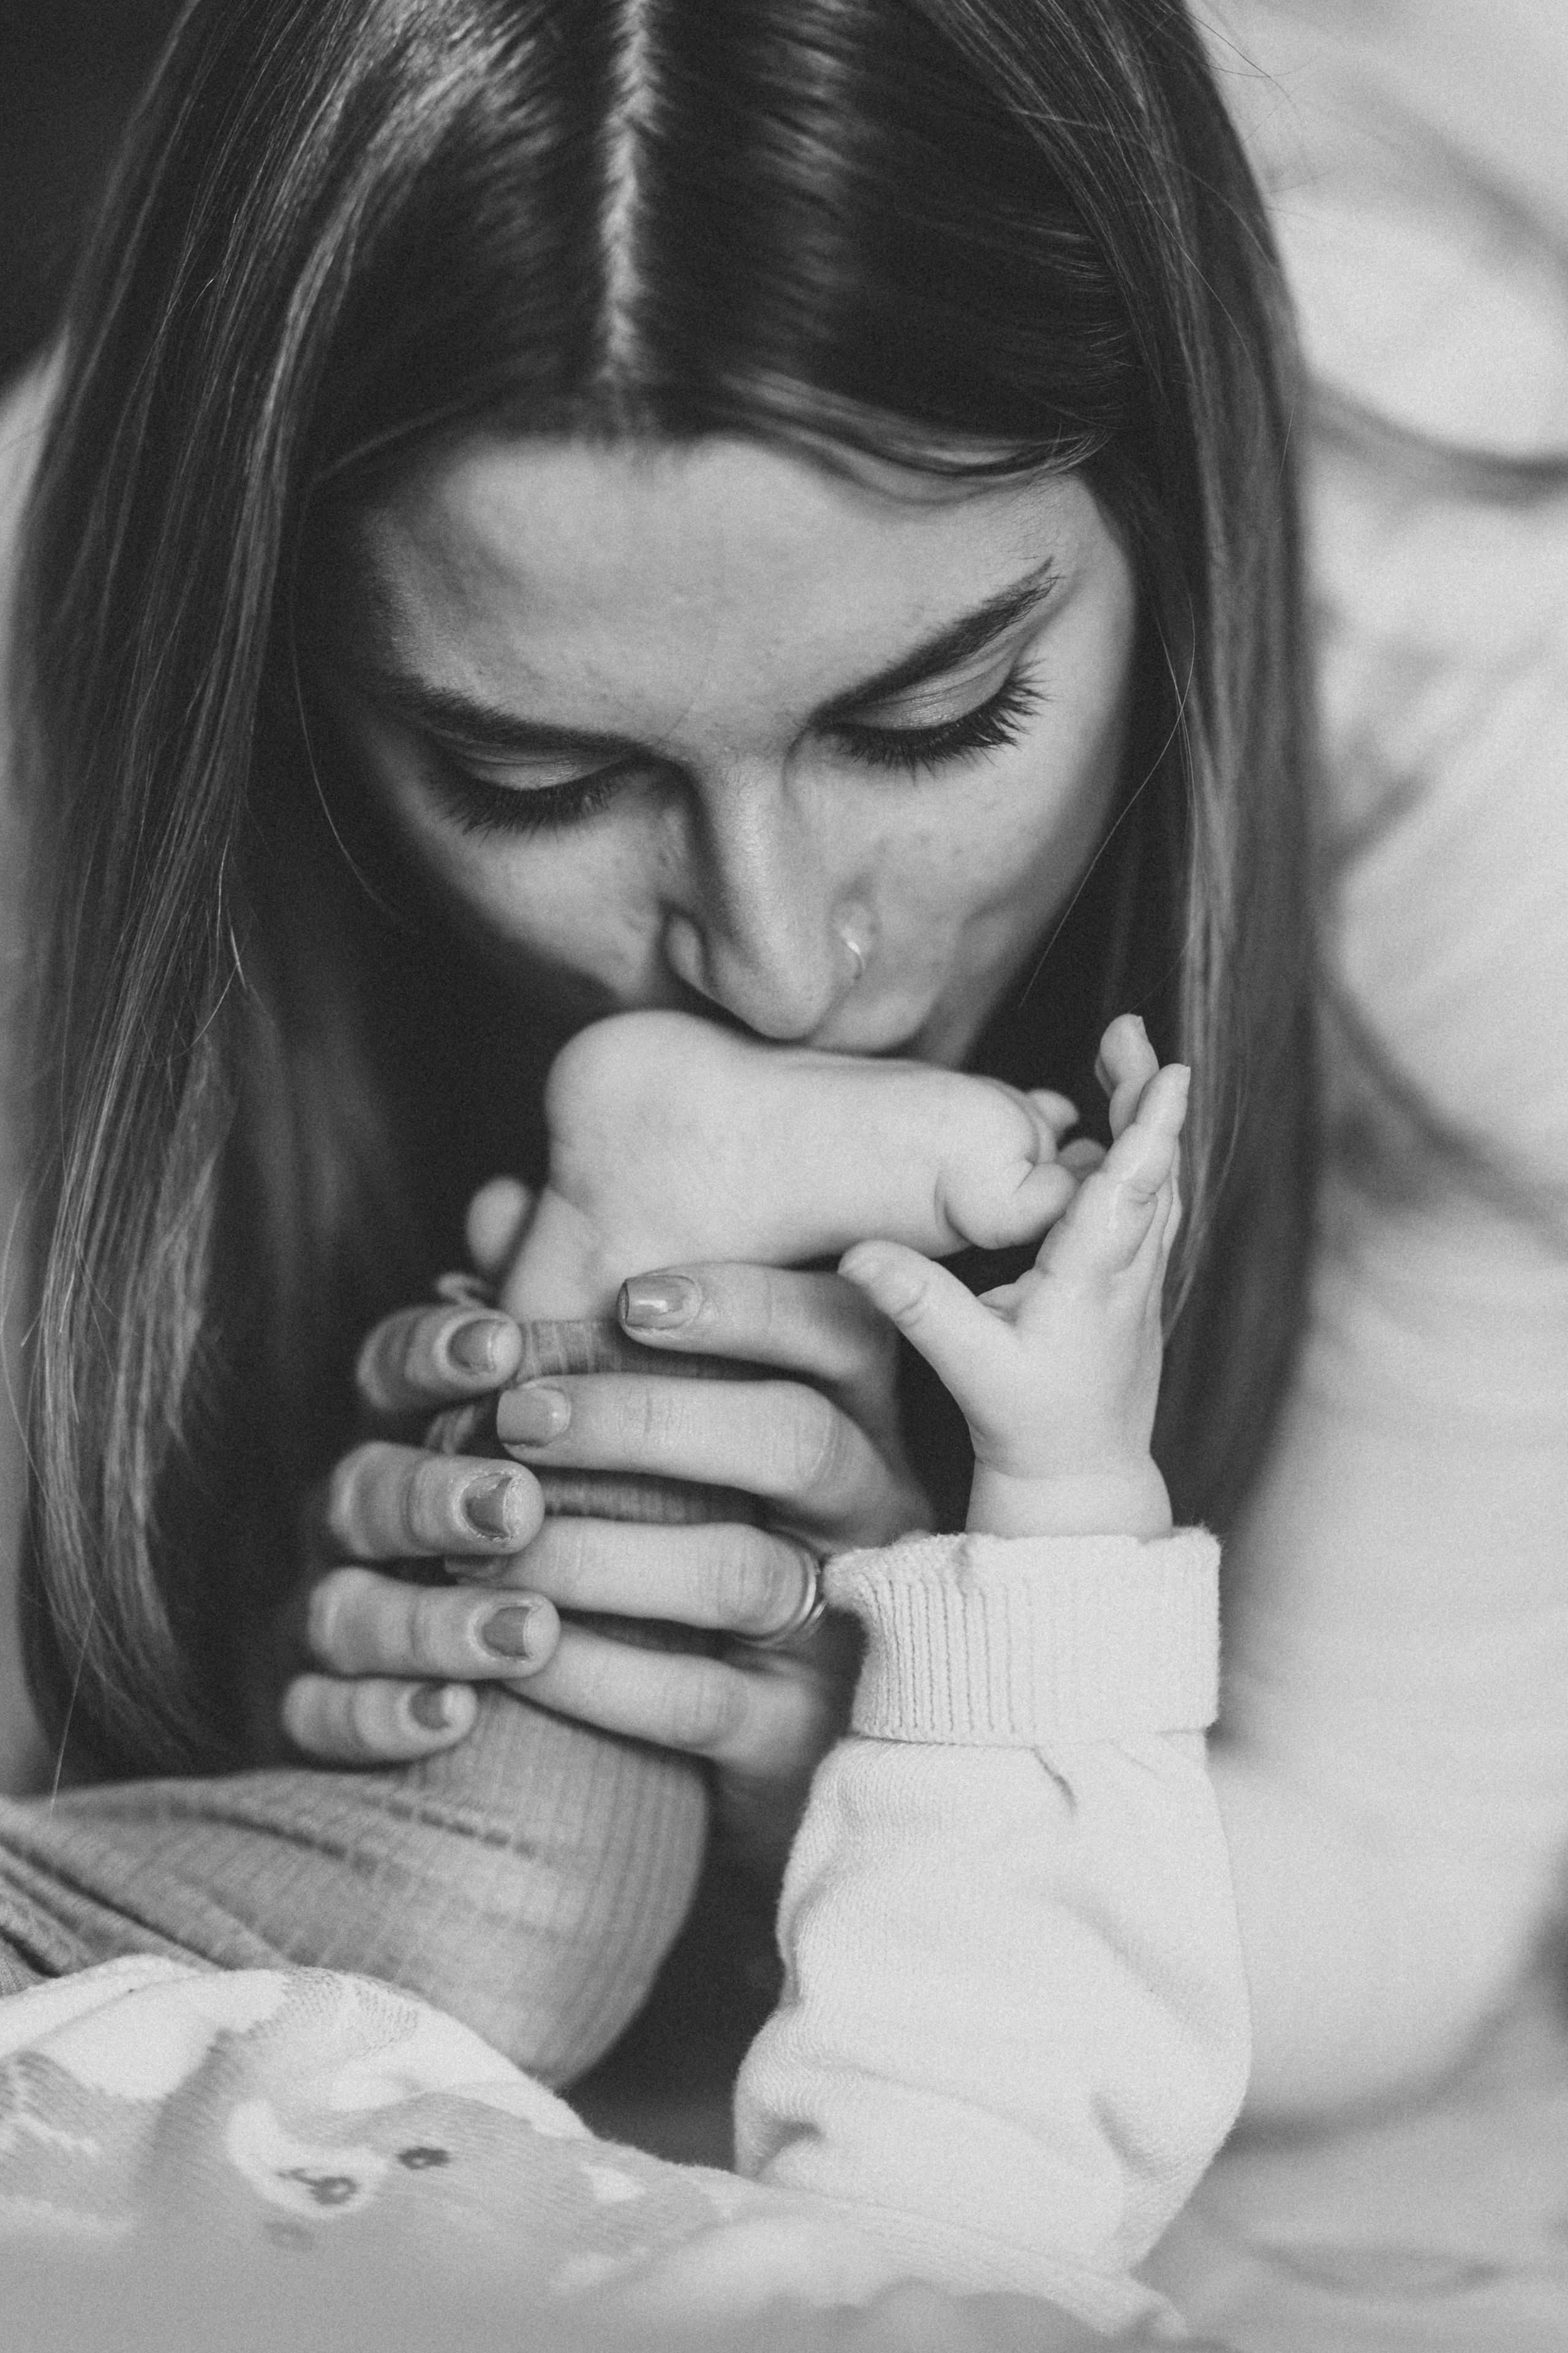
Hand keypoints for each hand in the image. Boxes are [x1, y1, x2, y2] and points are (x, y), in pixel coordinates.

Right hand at [278, 1180, 564, 1762]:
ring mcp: (327, 1611)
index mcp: (406, 1428)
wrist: (549, 1700)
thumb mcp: (585, 1423)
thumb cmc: (572, 1517)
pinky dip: (383, 1715)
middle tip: (520, 1505)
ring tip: (528, 1630)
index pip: (390, 1367)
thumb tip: (510, 1197)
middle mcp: (353, 1513)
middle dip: (437, 1493)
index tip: (504, 1345)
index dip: (435, 1351)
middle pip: (361, 1486)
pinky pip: (318, 1716)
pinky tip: (457, 1718)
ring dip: (429, 1616)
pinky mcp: (317, 1713)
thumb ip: (554, 1330)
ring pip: (340, 1605)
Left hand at [288, 1183, 926, 1858]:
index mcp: (853, 1416)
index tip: (628, 1298)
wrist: (770, 1749)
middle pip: (795, 1438)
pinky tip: (513, 1647)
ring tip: (489, 1537)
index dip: (741, 1303)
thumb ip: (580, 1318)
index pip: (838, 1331)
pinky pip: (698, 1699)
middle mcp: (871, 1509)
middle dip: (648, 1417)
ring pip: (741, 1572)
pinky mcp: (798, 1737)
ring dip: (598, 1548)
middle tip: (519, 1416)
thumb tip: (498, 1204)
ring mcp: (845, 1625)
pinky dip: (593, 1670)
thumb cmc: (700, 1537)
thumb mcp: (655, 1428)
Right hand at [840, 1016, 1185, 1540]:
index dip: (1150, 1125)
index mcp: (1094, 1283)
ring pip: (1158, 1184)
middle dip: (1145, 1095)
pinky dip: (1139, 1157)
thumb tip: (861, 1254)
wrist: (1080, 1481)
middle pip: (1156, 1168)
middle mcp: (1130, 1274)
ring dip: (1144, 1119)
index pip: (1131, 1189)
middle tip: (1126, 1031)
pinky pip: (1148, 1207)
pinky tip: (1114, 1136)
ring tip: (1122, 1058)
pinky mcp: (1132, 1289)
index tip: (1167, 1068)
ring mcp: (1139, 1282)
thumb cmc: (1028, 1427)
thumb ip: (918, 1306)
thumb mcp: (966, 1367)